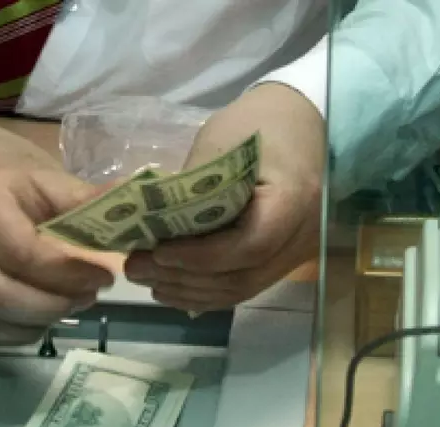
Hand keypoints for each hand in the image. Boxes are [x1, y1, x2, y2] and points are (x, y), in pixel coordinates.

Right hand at [0, 108, 113, 345]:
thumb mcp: (43, 171)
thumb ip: (82, 199)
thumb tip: (134, 213)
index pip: (22, 253)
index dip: (68, 273)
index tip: (104, 274)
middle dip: (54, 305)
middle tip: (91, 294)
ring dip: (35, 324)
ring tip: (70, 305)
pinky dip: (11, 335)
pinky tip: (41, 319)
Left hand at [123, 83, 323, 310]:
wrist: (299, 123)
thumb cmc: (258, 124)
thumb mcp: (219, 143)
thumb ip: (189, 190)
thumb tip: (145, 229)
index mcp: (294, 200)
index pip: (250, 246)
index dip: (200, 256)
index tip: (157, 251)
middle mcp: (303, 236)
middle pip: (242, 277)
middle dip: (184, 278)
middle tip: (136, 268)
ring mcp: (296, 253)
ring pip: (241, 289)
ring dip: (190, 290)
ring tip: (147, 278)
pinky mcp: (283, 259)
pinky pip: (245, 285)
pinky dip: (206, 291)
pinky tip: (172, 285)